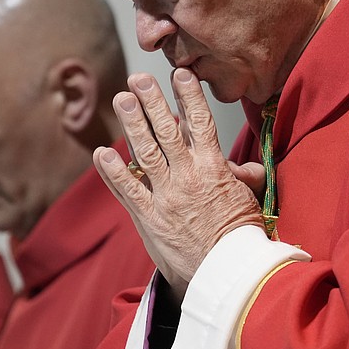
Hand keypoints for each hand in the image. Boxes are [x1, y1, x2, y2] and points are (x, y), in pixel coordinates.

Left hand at [93, 68, 264, 301]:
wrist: (226, 275)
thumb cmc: (240, 238)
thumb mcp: (247, 201)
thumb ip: (241, 179)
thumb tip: (247, 167)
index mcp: (214, 170)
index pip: (200, 124)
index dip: (188, 96)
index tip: (179, 73)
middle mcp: (188, 177)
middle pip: (166, 131)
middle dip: (152, 101)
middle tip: (138, 78)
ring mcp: (166, 197)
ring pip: (145, 152)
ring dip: (131, 123)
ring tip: (120, 98)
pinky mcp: (149, 218)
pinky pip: (127, 190)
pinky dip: (113, 170)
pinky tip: (101, 152)